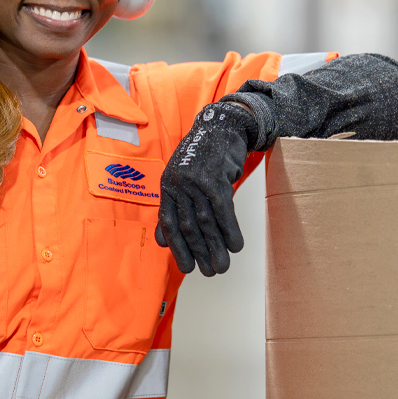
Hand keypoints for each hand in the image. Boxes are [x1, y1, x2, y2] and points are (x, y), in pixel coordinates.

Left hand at [155, 102, 255, 275]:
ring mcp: (196, 180)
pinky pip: (223, 210)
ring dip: (216, 247)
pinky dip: (230, 230)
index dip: (177, 247)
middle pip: (188, 225)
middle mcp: (178, 183)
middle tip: (210, 272)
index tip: (187, 268)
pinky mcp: (216, 177)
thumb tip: (162, 241)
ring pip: (206, 221)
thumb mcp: (180, 179)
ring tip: (223, 265)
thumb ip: (172, 208)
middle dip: (199, 252)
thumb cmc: (201, 156)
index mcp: (167, 185)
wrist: (219, 126)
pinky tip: (236, 245)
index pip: (168, 222)